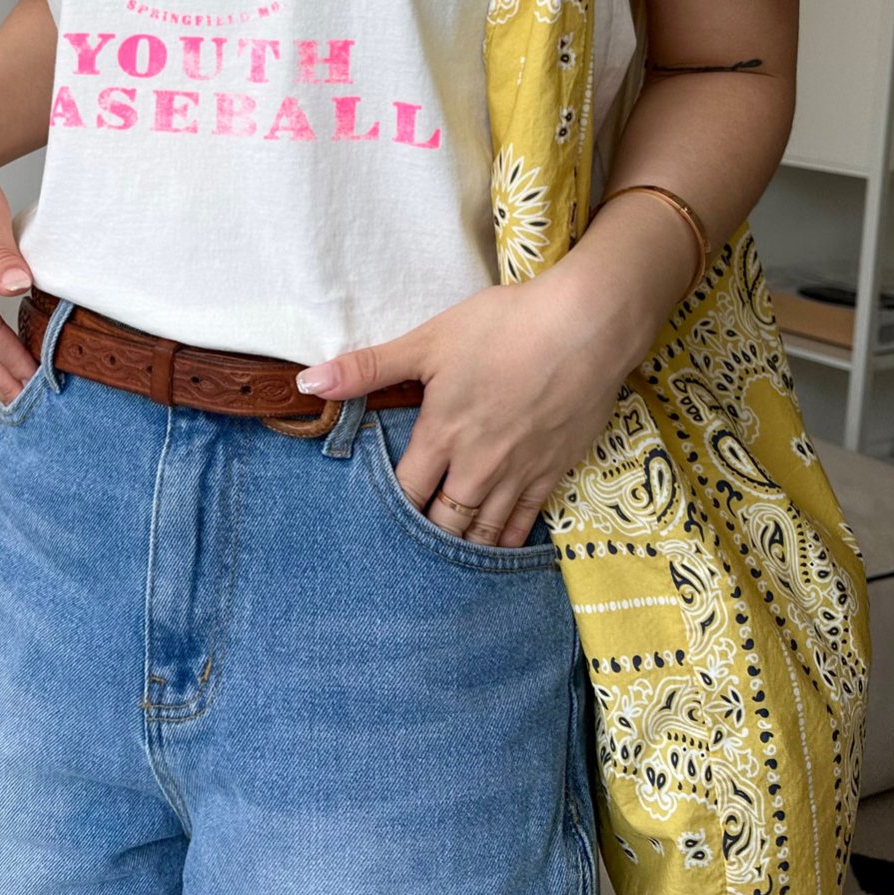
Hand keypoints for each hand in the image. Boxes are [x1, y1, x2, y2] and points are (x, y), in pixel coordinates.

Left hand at [293, 277, 627, 547]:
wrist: (585, 327)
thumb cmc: (505, 327)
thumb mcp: (428, 341)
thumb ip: (367, 368)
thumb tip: (308, 383)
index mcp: (441, 435)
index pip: (404, 494)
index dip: (387, 512)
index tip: (372, 525)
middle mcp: (477, 466)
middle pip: (443, 523)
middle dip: (422, 539)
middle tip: (404, 556)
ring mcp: (519, 474)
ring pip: (483, 532)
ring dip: (461, 548)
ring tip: (442, 567)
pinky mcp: (555, 472)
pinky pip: (525, 524)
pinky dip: (507, 543)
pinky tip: (495, 551)